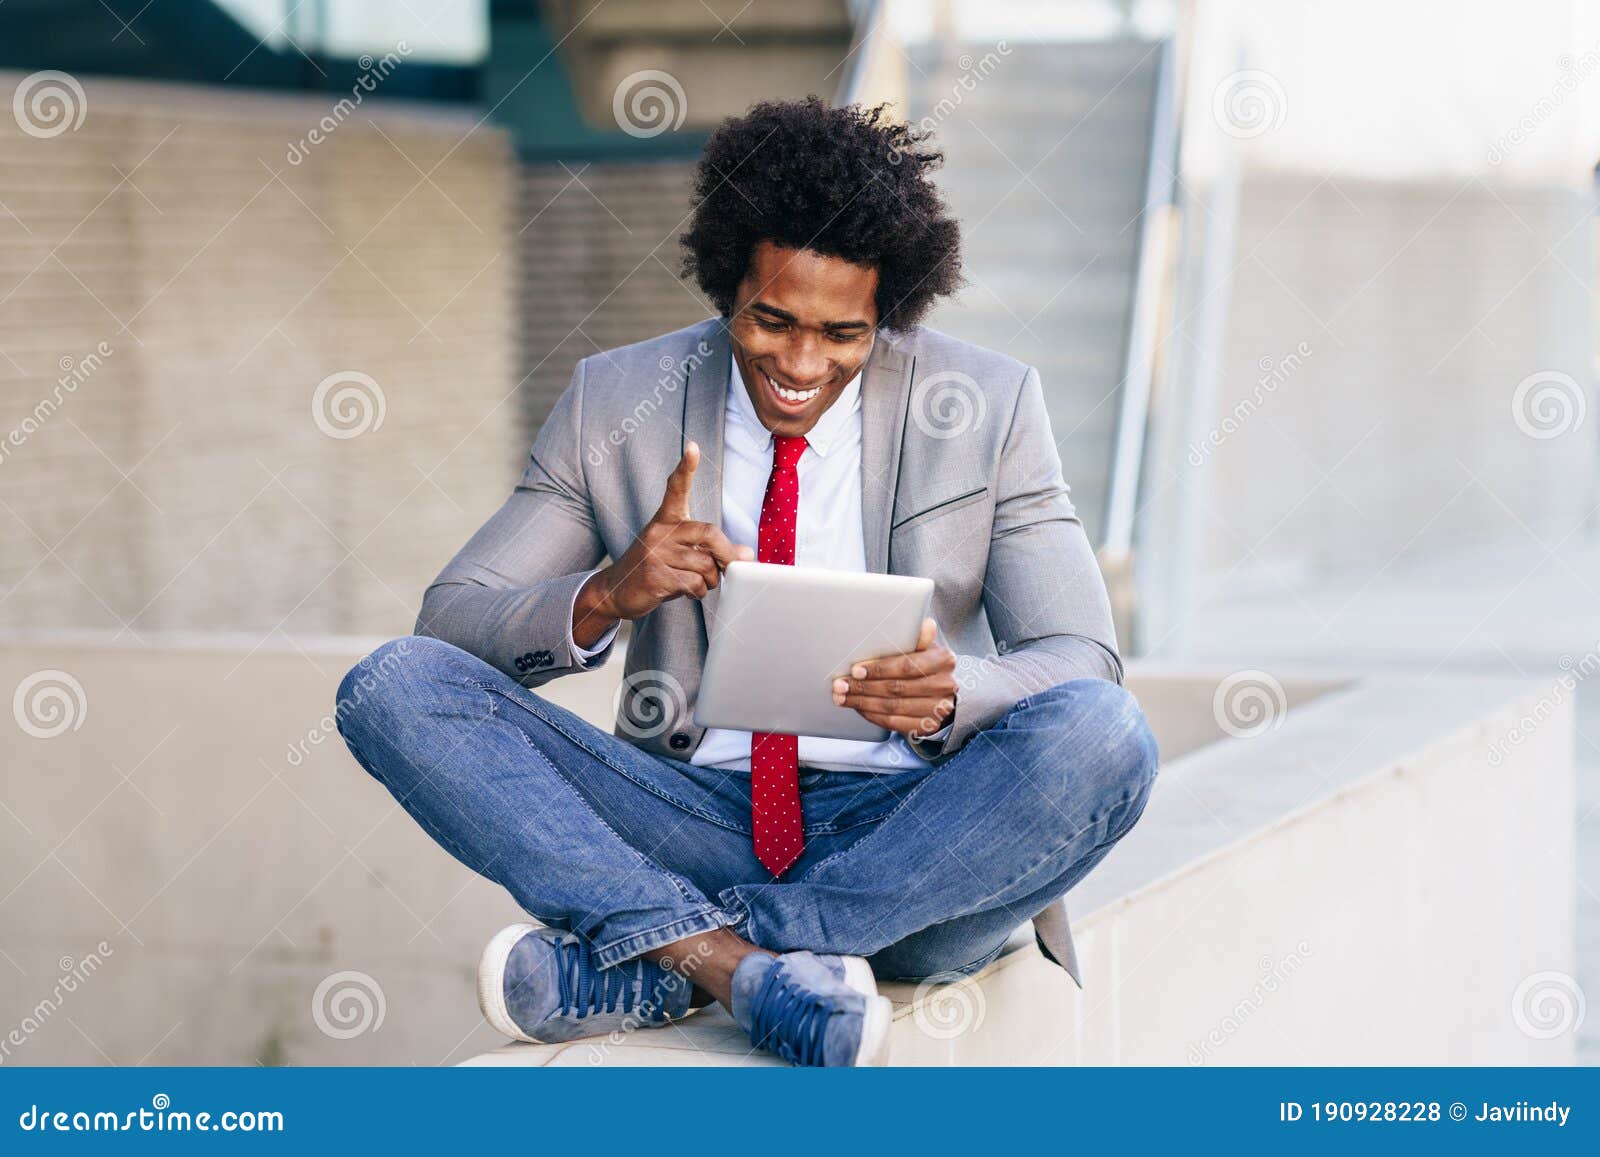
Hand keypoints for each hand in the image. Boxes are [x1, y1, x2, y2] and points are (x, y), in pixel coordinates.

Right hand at [574, 442, 752, 647]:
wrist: (616, 590)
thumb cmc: (656, 567)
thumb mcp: (681, 553)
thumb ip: (711, 549)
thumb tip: (745, 555)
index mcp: (666, 519)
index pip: (676, 488)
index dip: (685, 468)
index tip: (692, 447)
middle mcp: (659, 531)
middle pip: (709, 533)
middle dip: (727, 553)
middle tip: (731, 566)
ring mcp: (655, 553)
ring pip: (705, 565)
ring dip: (711, 580)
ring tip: (700, 582)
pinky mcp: (654, 576)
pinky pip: (694, 584)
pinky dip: (699, 592)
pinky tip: (688, 591)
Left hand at [832, 618, 957, 740]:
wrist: (942, 692)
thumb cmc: (926, 664)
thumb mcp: (924, 647)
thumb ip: (919, 638)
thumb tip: (926, 624)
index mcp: (943, 660)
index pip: (906, 666)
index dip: (878, 669)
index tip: (856, 670)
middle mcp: (944, 686)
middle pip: (896, 688)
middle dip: (863, 687)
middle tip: (841, 685)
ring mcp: (937, 709)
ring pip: (892, 707)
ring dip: (863, 703)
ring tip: (843, 697)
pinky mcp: (927, 726)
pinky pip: (894, 723)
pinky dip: (873, 716)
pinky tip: (859, 708)